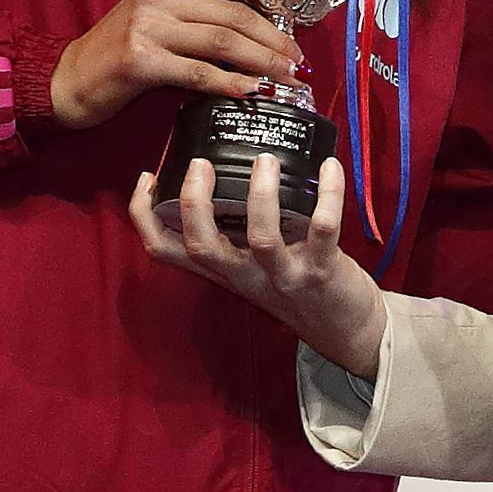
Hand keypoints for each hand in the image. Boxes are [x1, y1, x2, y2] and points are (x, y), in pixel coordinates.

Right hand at [51, 0, 302, 130]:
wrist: (70, 78)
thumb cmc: (121, 50)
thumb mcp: (158, 17)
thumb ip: (200, 13)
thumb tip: (260, 29)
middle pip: (235, 12)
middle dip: (275, 38)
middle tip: (299, 60)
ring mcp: (148, 25)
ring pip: (224, 42)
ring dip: (264, 63)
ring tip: (288, 78)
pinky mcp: (141, 60)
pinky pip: (200, 73)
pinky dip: (231, 84)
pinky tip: (252, 93)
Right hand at [128, 155, 389, 378]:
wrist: (347, 332)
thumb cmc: (298, 288)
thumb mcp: (254, 268)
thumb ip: (236, 233)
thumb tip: (227, 174)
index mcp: (223, 270)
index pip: (165, 250)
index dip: (145, 215)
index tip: (147, 177)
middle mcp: (246, 276)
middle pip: (202, 247)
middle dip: (195, 203)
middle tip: (202, 163)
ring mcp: (284, 276)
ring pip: (261, 238)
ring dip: (261, 196)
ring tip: (265, 159)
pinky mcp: (323, 272)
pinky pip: (324, 229)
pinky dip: (329, 195)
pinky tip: (328, 168)